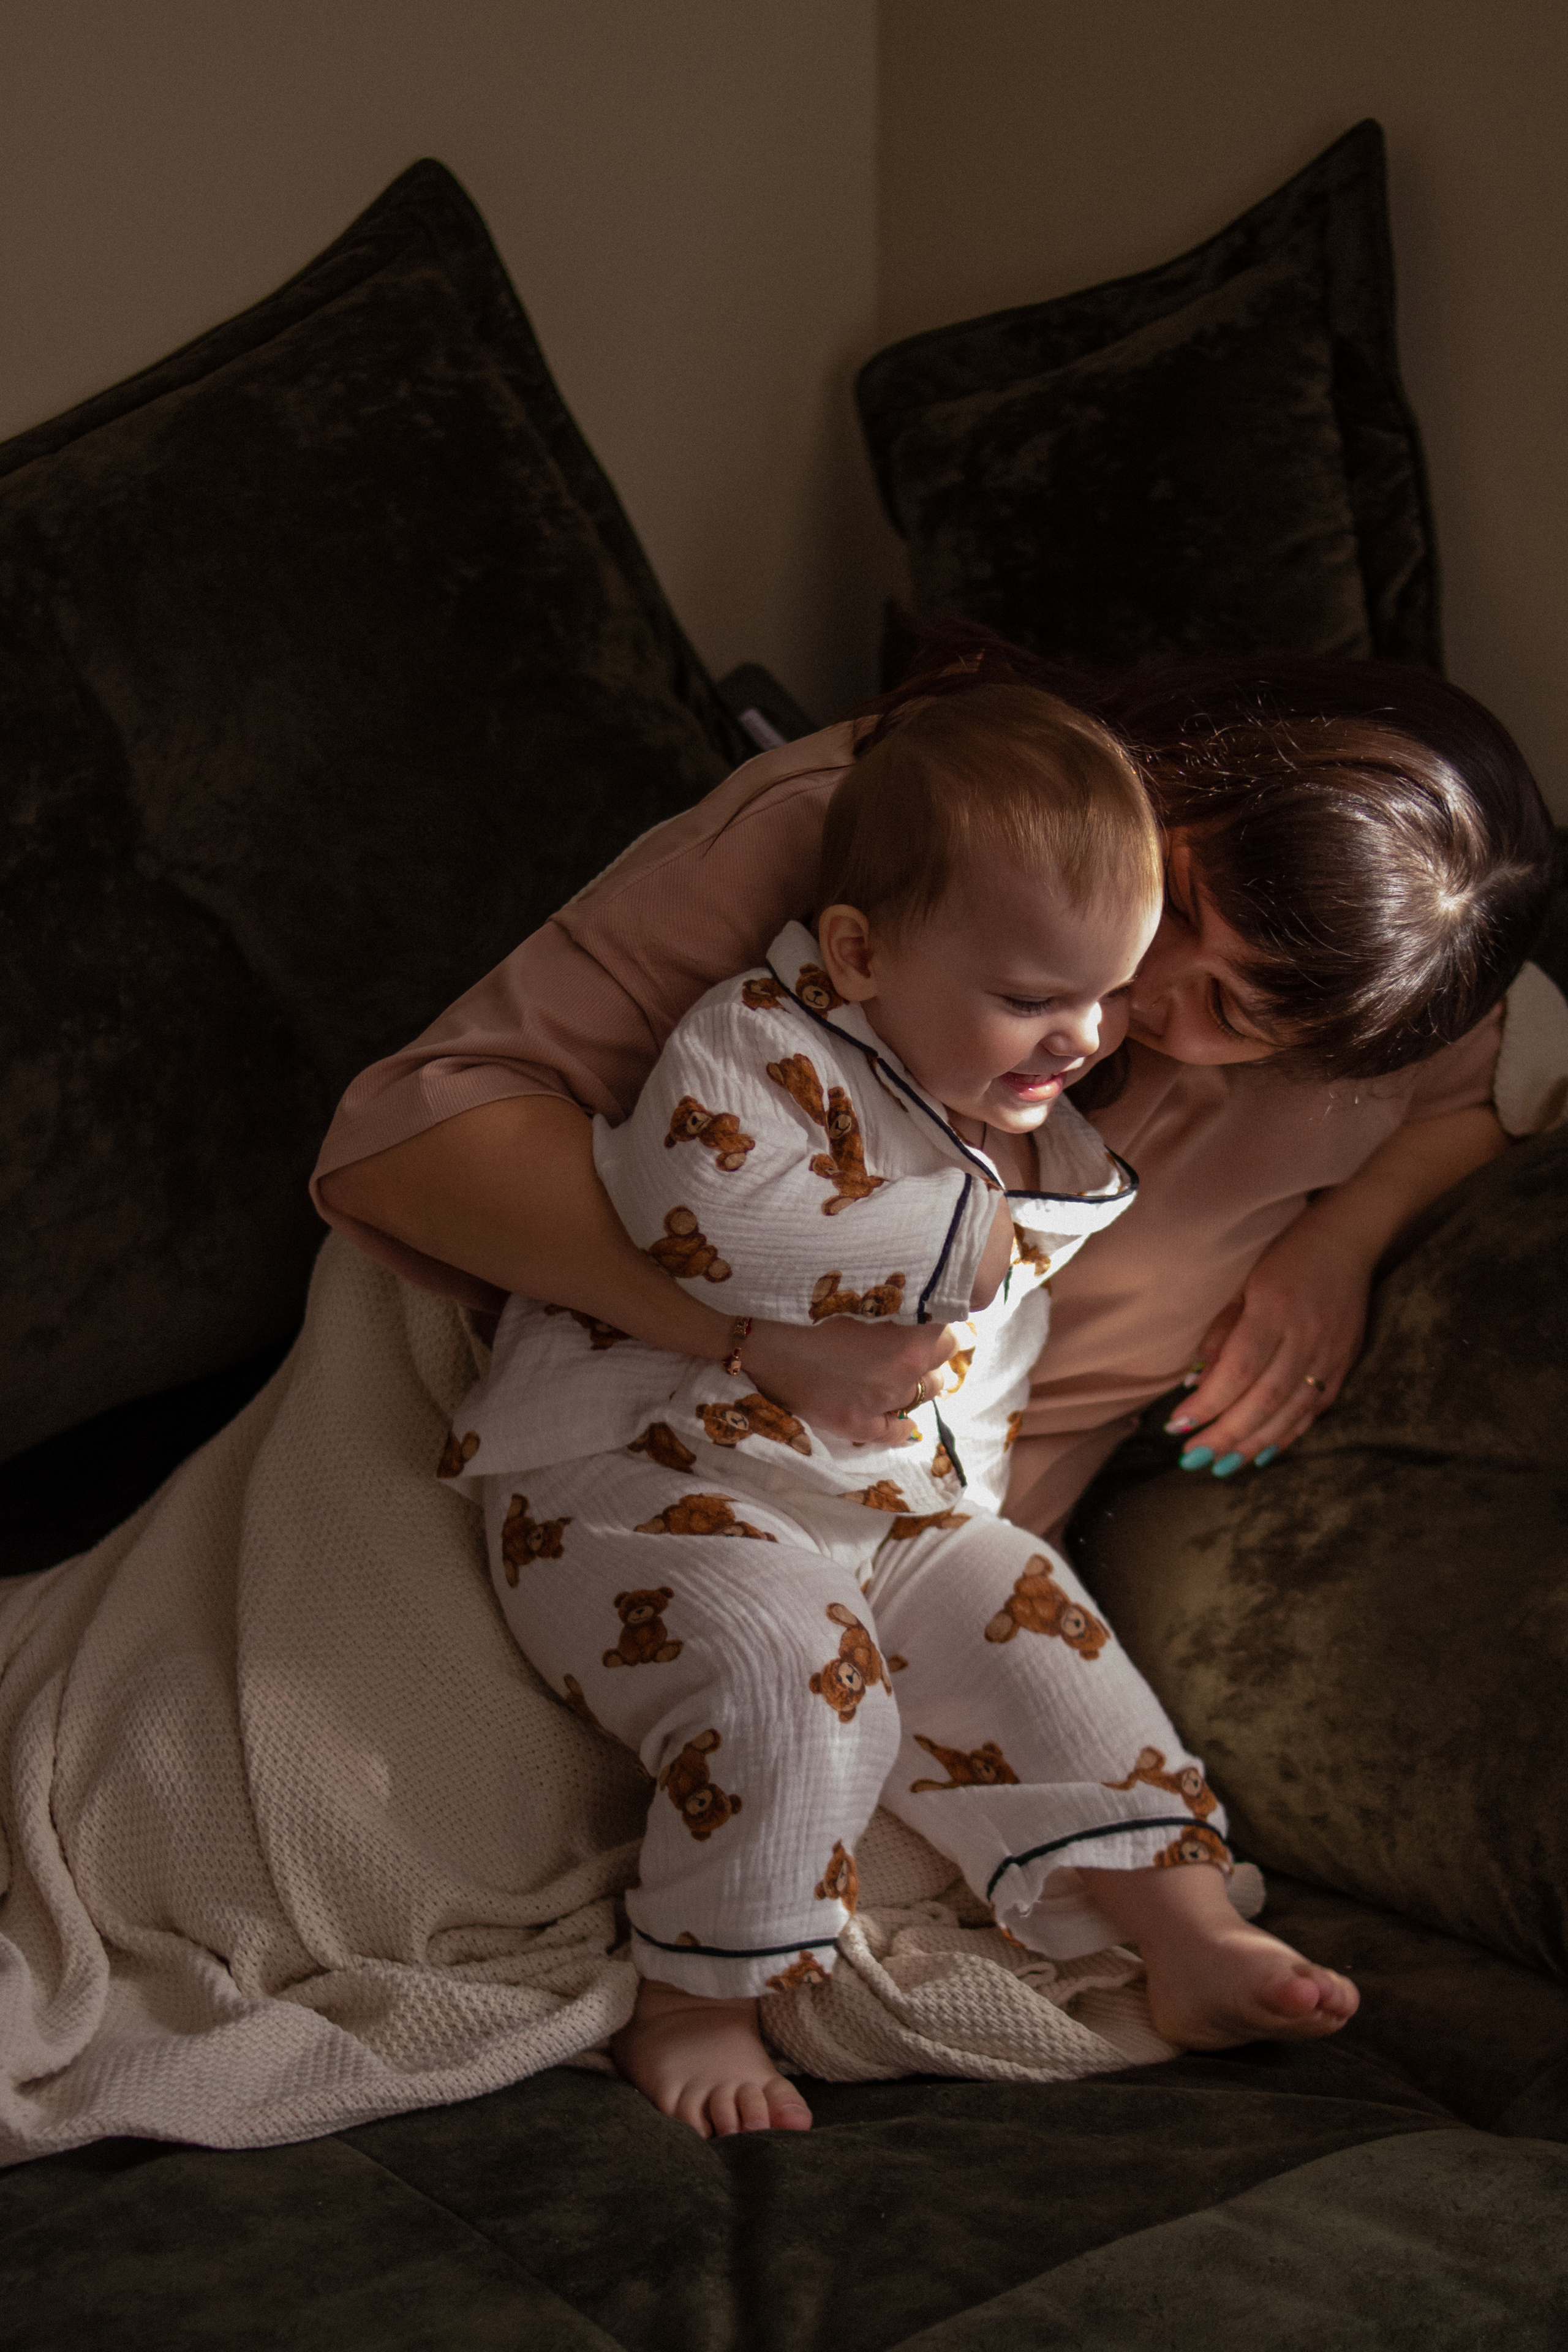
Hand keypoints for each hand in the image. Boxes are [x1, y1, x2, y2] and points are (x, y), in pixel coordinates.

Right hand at [741, 1317, 957, 1445]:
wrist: (769, 1344)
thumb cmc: (815, 1315)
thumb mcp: (866, 1305)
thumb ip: (902, 1316)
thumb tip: (932, 1321)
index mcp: (908, 1341)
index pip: (952, 1340)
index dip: (941, 1334)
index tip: (930, 1331)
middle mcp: (902, 1375)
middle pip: (938, 1374)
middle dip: (926, 1364)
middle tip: (903, 1353)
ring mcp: (880, 1403)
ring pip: (921, 1398)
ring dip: (912, 1388)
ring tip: (889, 1376)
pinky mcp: (857, 1424)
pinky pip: (897, 1432)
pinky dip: (901, 1426)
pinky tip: (895, 1418)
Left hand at [1162, 1211, 1377, 1474]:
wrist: (1348, 1238)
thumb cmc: (1283, 1256)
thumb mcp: (1242, 1282)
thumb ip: (1221, 1332)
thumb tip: (1195, 1384)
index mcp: (1275, 1308)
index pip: (1239, 1369)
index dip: (1209, 1403)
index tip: (1177, 1426)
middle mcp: (1307, 1335)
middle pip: (1265, 1398)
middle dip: (1227, 1434)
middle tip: (1192, 1458)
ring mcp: (1331, 1352)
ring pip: (1292, 1411)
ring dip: (1254, 1443)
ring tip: (1221, 1466)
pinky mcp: (1345, 1363)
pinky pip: (1315, 1409)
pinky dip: (1288, 1434)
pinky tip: (1262, 1452)